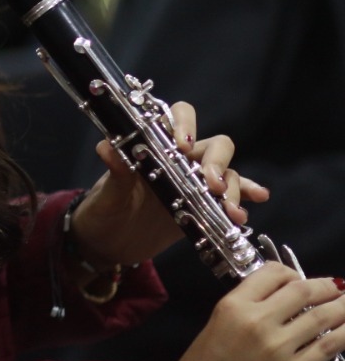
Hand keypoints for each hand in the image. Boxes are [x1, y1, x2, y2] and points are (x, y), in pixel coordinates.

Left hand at [71, 100, 268, 267]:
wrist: (107, 243)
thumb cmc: (103, 211)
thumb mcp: (107, 193)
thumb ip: (114, 171)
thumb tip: (107, 147)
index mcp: (154, 147)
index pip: (177, 117)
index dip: (185, 124)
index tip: (183, 146)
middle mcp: (179, 160)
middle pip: (214, 145)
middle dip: (218, 162)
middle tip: (211, 186)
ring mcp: (194, 183)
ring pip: (227, 173)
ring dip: (234, 188)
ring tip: (231, 211)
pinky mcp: (203, 207)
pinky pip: (231, 196)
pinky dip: (247, 195)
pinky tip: (258, 198)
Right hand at [170, 263, 344, 360]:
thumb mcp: (215, 329)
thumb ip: (245, 315)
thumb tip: (280, 310)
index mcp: (232, 306)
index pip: (273, 273)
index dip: (294, 273)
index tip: (303, 280)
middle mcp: (257, 320)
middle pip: (304, 291)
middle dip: (328, 287)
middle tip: (339, 288)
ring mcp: (277, 347)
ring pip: (322, 317)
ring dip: (343, 308)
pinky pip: (327, 347)